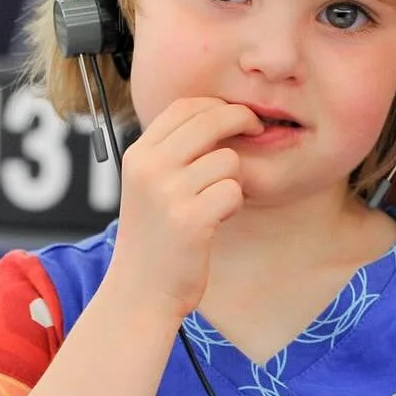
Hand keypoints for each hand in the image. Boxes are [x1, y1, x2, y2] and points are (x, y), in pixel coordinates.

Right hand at [109, 96, 259, 317]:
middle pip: (211, 120)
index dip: (217, 105)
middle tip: (256, 131)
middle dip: (242, 121)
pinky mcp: (189, 220)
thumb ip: (173, 151)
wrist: (141, 291)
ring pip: (229, 160)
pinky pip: (233, 191)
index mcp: (138, 155)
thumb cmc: (154, 236)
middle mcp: (149, 168)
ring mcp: (167, 194)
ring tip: (216, 202)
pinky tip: (218, 219)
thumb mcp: (149, 184)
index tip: (236, 116)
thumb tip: (219, 113)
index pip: (184, 106)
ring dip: (234, 179)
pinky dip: (233, 204)